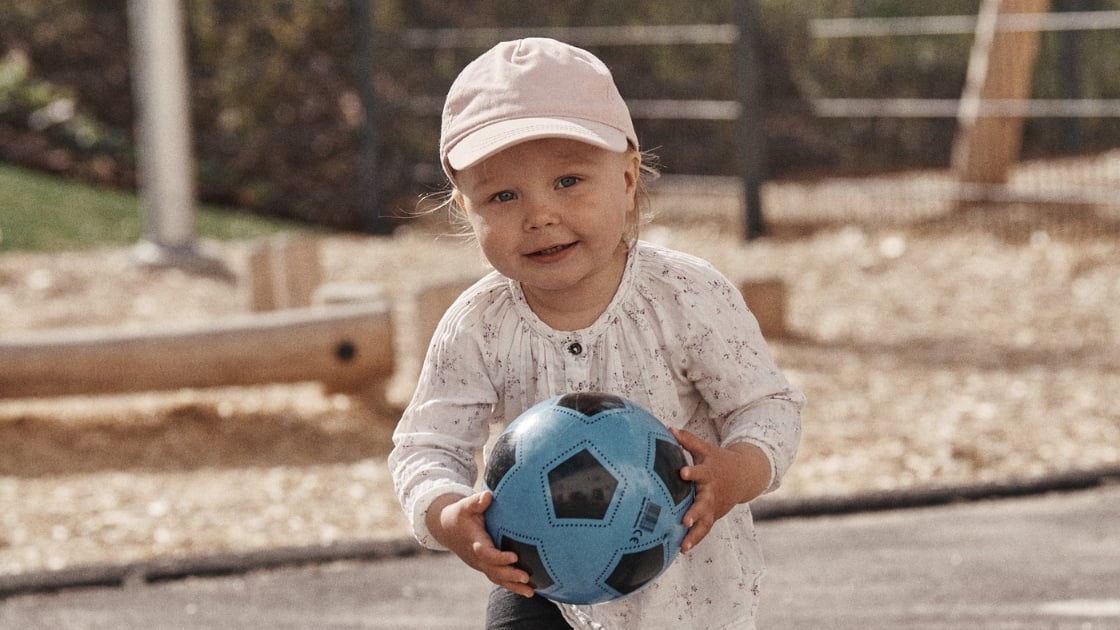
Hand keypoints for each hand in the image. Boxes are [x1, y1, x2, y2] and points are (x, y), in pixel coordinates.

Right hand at [427, 492, 534, 596]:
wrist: (448, 529)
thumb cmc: (461, 515)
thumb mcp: (465, 506)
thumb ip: (477, 502)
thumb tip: (488, 495)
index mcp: (475, 543)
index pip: (487, 554)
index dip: (499, 557)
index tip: (514, 556)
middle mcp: (478, 557)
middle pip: (494, 570)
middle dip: (510, 575)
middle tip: (526, 577)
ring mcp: (481, 564)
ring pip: (497, 578)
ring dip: (513, 586)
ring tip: (531, 592)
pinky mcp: (486, 567)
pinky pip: (499, 578)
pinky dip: (512, 585)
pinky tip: (528, 591)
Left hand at [671, 429, 770, 553]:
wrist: (745, 476)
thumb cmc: (719, 461)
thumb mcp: (706, 449)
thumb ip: (688, 441)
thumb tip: (669, 428)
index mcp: (709, 474)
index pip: (699, 472)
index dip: (692, 473)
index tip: (682, 473)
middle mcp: (711, 492)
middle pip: (703, 504)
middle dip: (694, 513)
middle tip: (684, 521)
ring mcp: (713, 506)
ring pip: (704, 522)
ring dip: (694, 535)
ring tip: (682, 546)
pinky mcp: (713, 516)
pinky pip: (704, 530)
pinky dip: (694, 540)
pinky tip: (682, 550)